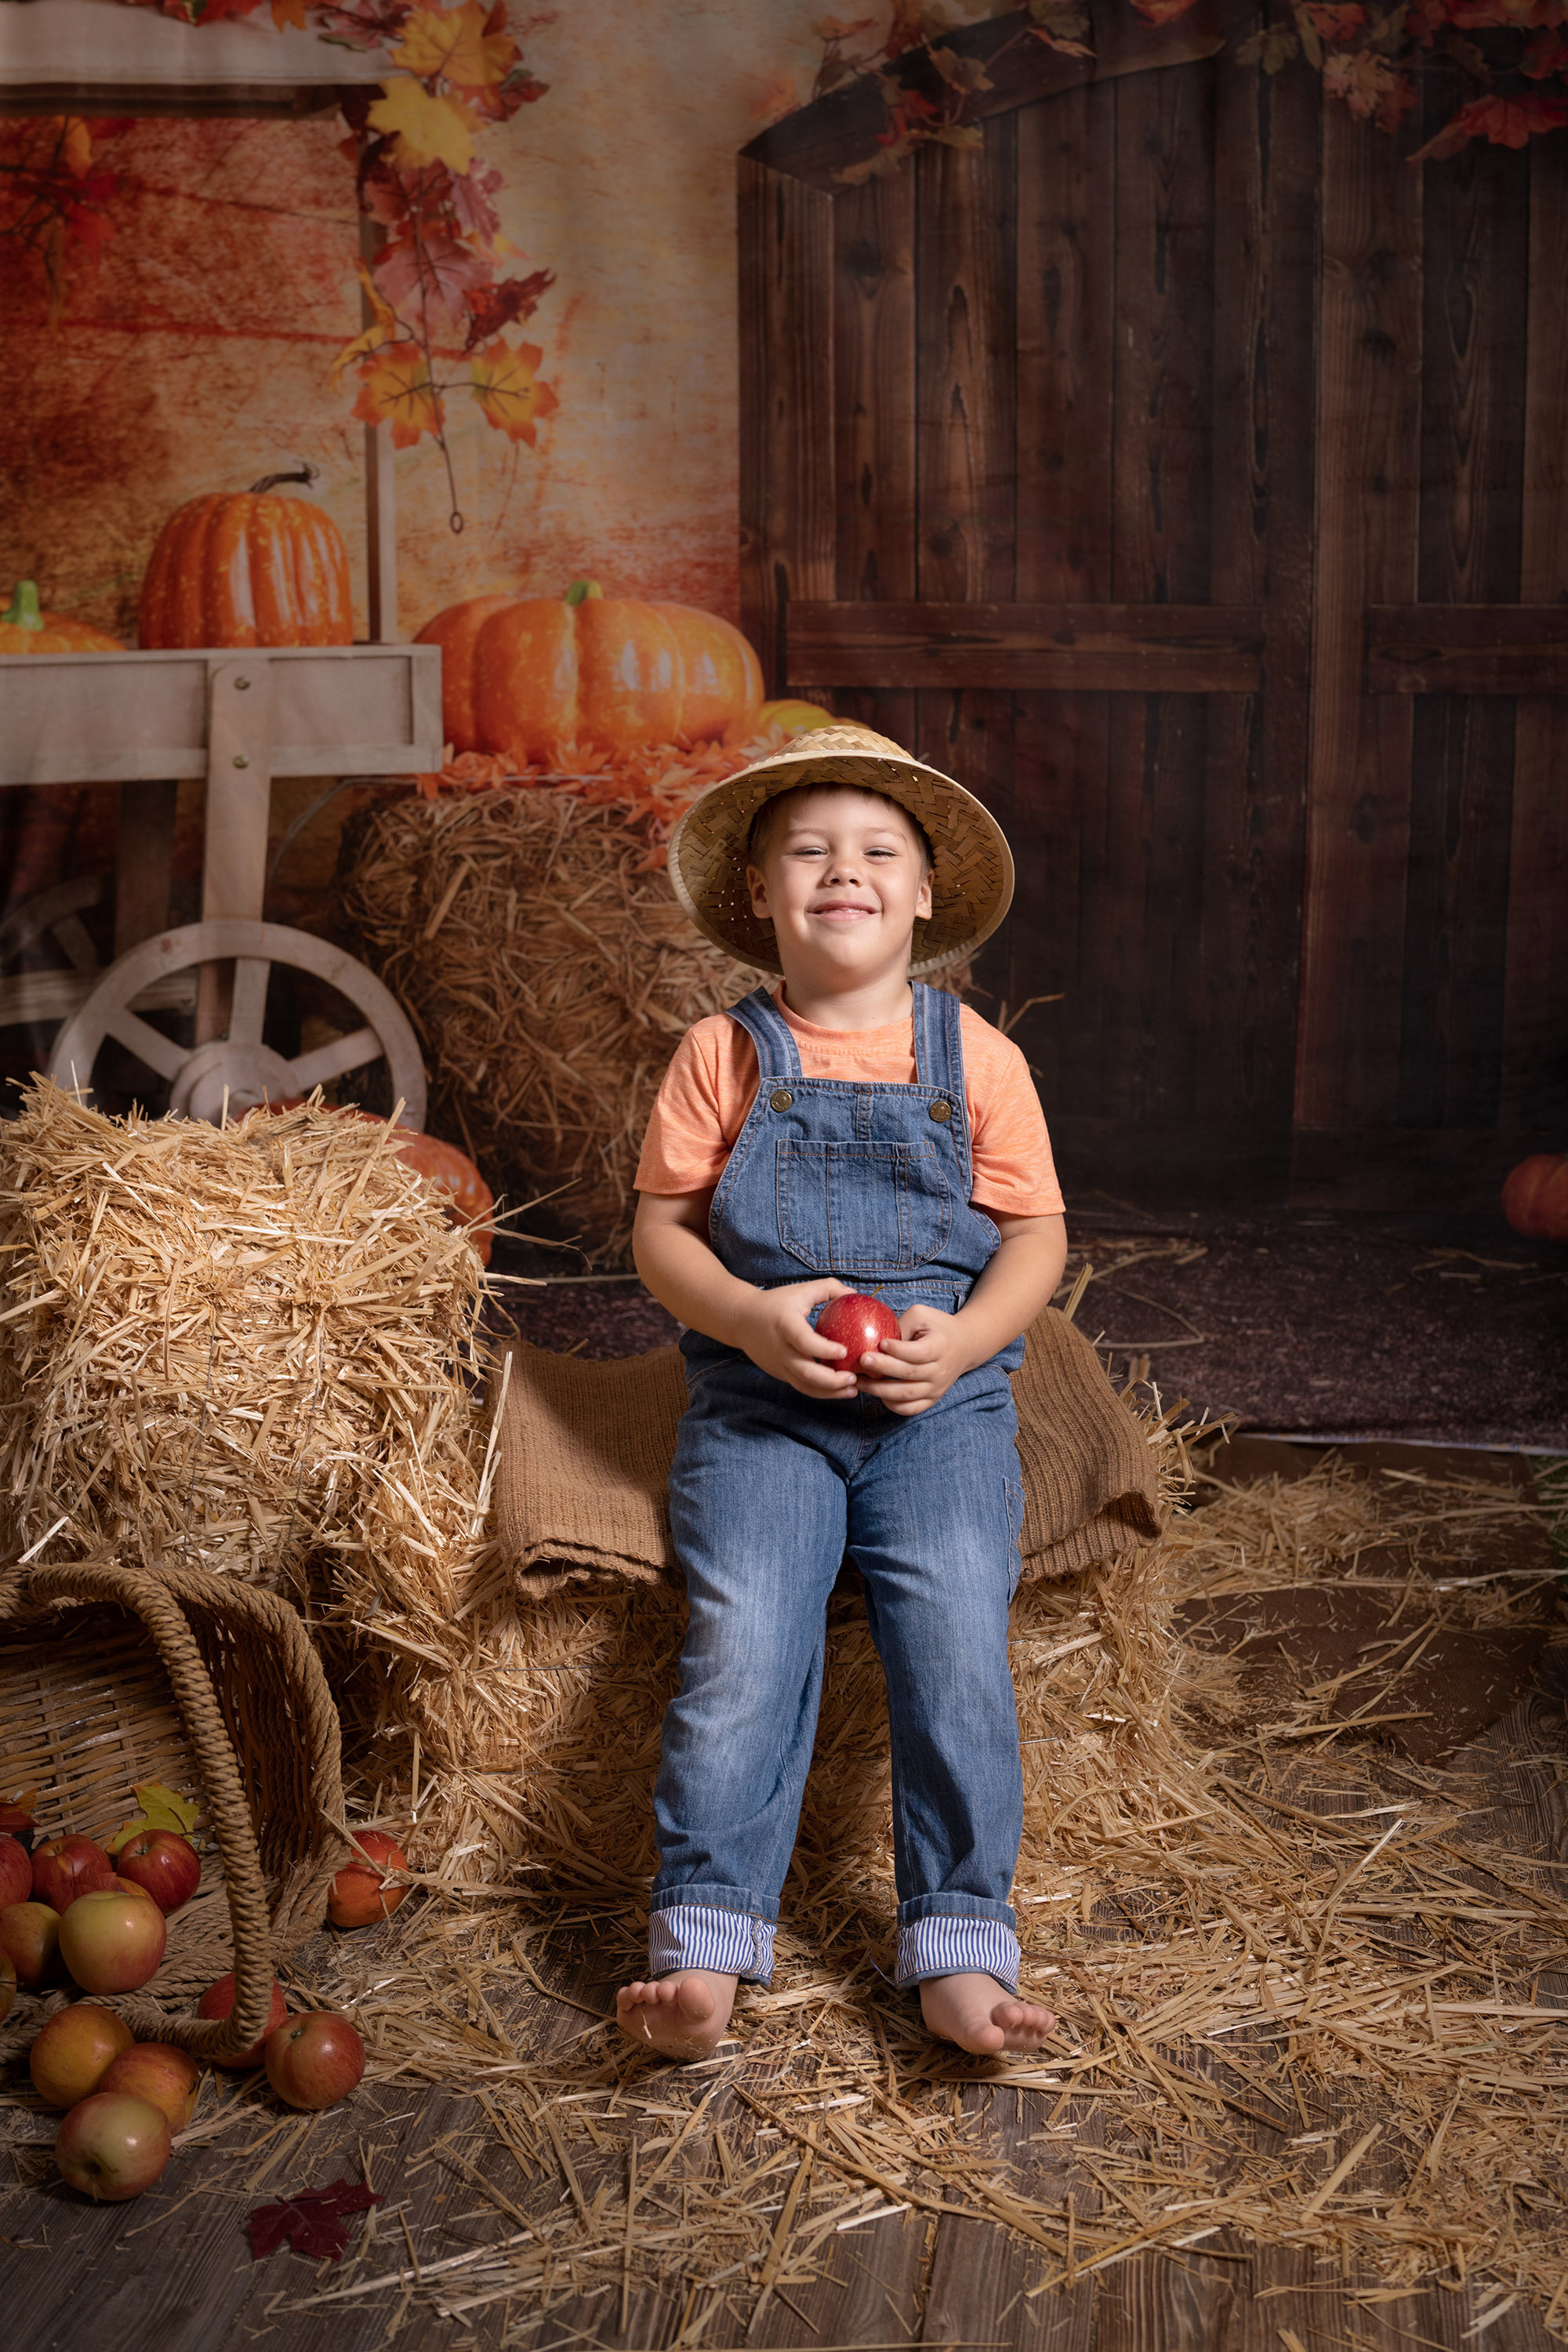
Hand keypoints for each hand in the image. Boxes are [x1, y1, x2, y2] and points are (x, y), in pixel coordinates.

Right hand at [732, 1278, 857, 1398]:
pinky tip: (839, 1389)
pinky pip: (801, 1387)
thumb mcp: (800, 1290)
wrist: (741, 1320)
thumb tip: (854, 1294)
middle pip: (805, 1372)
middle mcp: (781, 1349)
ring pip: (804, 1386)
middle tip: (853, 1377)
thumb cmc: (776, 1303)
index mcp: (785, 1325)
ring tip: (852, 1390)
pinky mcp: (780, 1374)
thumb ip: (828, 1288)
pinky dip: (821, 1392)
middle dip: (832, 1380)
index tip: (844, 1351)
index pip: (804, 1342)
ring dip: (830, 1392)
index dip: (824, 1349)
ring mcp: (779, 1365)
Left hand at [857, 1301, 973, 1415]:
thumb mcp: (921, 1316)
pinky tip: (876, 1394)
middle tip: (862, 1360)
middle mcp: (940, 1371)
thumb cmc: (937, 1327)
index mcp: (940, 1347)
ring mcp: (936, 1388)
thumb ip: (901, 1326)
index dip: (898, 1350)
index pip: (918, 1353)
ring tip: (859, 1381)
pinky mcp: (931, 1399)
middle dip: (882, 1368)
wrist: (965, 1345)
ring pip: (906, 1394)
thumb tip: (874, 1339)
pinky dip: (892, 1405)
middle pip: (909, 1373)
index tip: (880, 1342)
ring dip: (879, 1390)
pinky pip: (910, 1409)